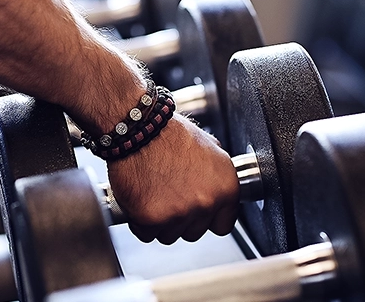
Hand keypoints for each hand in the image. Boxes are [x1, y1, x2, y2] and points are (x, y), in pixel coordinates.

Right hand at [108, 114, 238, 244]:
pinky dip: (138, 221)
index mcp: (226, 187)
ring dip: (159, 222)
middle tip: (167, 196)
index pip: (223, 224)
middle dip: (180, 219)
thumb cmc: (168, 133)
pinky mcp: (152, 218)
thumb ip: (216, 175)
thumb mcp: (208, 147)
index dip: (206, 218)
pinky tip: (139, 199)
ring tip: (152, 194)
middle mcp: (207, 202)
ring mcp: (180, 212)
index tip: (195, 212)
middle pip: (194, 232)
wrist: (139, 128)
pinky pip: (145, 233)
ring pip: (169, 236)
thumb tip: (217, 187)